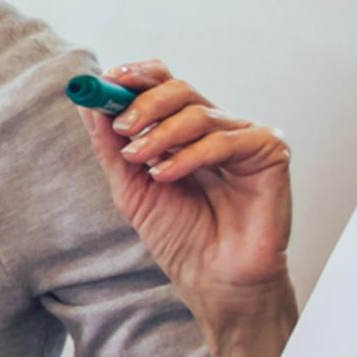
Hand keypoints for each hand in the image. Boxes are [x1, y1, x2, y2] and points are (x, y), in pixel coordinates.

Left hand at [83, 59, 301, 356]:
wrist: (214, 280)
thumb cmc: (180, 238)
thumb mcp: (132, 189)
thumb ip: (111, 147)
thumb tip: (87, 103)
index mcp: (185, 131)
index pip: (163, 84)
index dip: (136, 77)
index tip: (105, 82)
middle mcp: (216, 127)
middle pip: (179, 88)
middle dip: (143, 104)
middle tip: (121, 130)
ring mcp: (244, 137)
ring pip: (198, 112)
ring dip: (160, 134)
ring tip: (140, 162)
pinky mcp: (270, 152)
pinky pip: (224, 139)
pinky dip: (189, 155)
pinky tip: (166, 176)